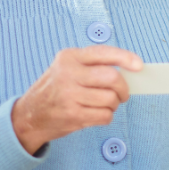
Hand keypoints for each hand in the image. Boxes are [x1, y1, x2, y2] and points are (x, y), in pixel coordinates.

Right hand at [11, 46, 141, 153]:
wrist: (29, 115)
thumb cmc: (54, 90)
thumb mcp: (66, 68)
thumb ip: (92, 66)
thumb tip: (128, 70)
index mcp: (69, 57)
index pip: (104, 53)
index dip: (125, 58)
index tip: (139, 66)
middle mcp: (68, 73)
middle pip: (112, 78)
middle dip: (124, 88)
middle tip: (123, 93)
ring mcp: (69, 95)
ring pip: (111, 99)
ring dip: (114, 104)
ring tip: (105, 104)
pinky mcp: (72, 114)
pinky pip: (104, 115)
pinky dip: (106, 116)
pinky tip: (96, 113)